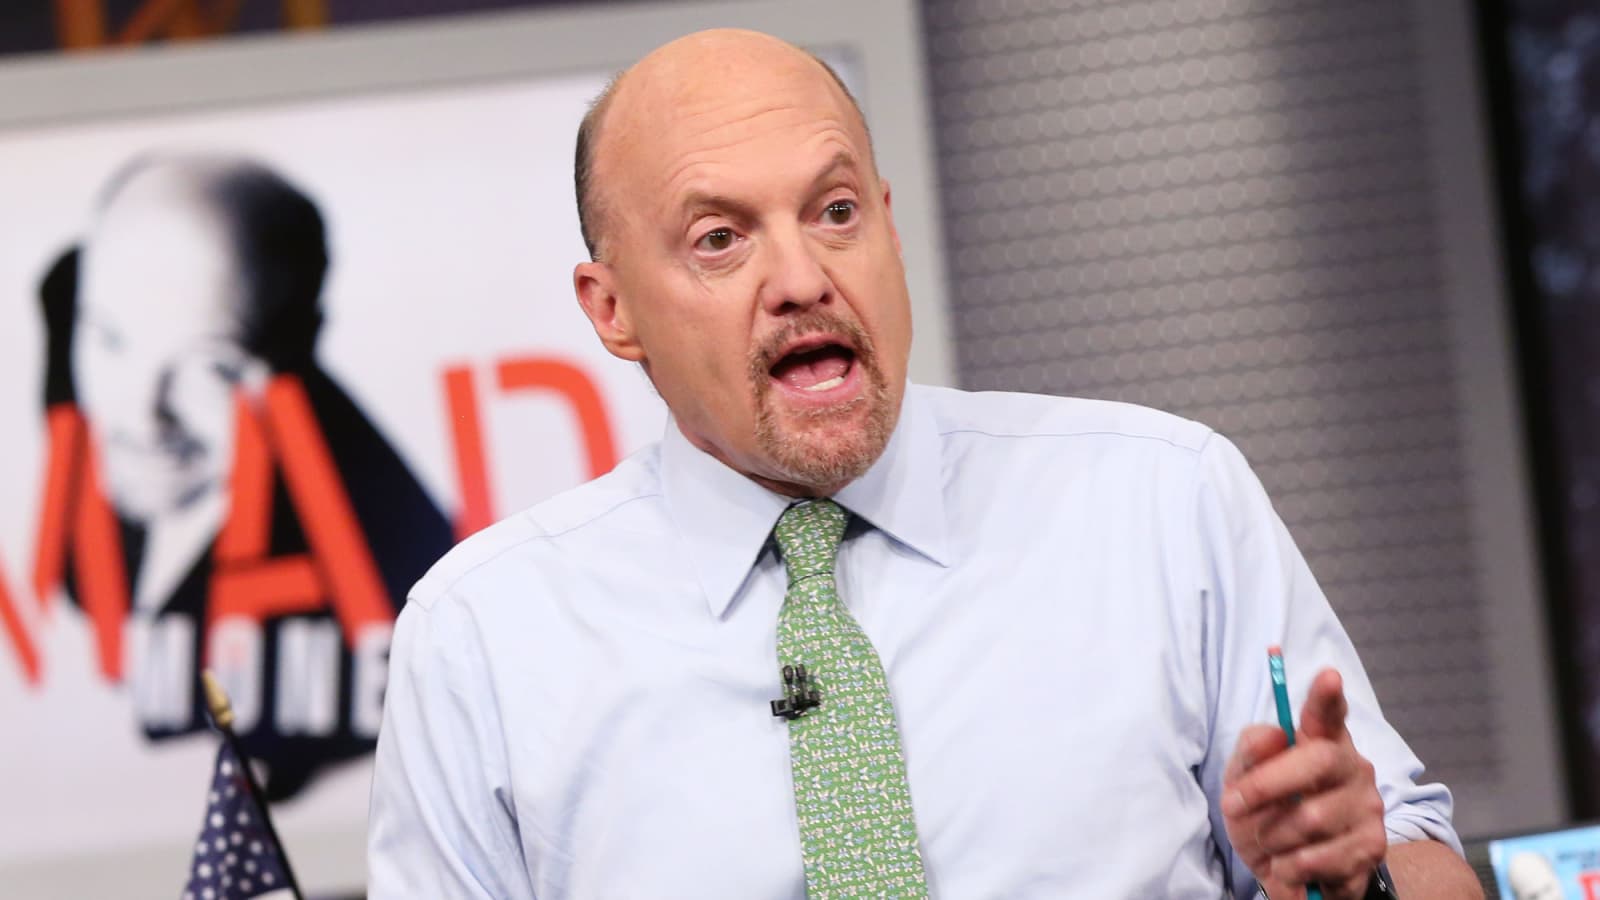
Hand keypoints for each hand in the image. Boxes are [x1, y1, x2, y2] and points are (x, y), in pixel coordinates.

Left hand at [1221, 668, 1387, 899]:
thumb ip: (1251, 752)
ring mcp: (1367, 806)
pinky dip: (1289, 866)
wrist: (1287, 871)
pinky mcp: (1372, 847)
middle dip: (1265, 785)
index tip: (1328, 676)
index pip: (1328, 713)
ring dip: (1272, 836)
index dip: (1327, 696)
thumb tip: (1273, 735)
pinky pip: (1319, 857)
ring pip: (1311, 818)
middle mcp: (1352, 767)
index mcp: (1321, 741)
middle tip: (1233, 805)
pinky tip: (1289, 864)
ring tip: (1269, 841)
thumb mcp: (1243, 780)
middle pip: (1317, 761)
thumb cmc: (1267, 812)